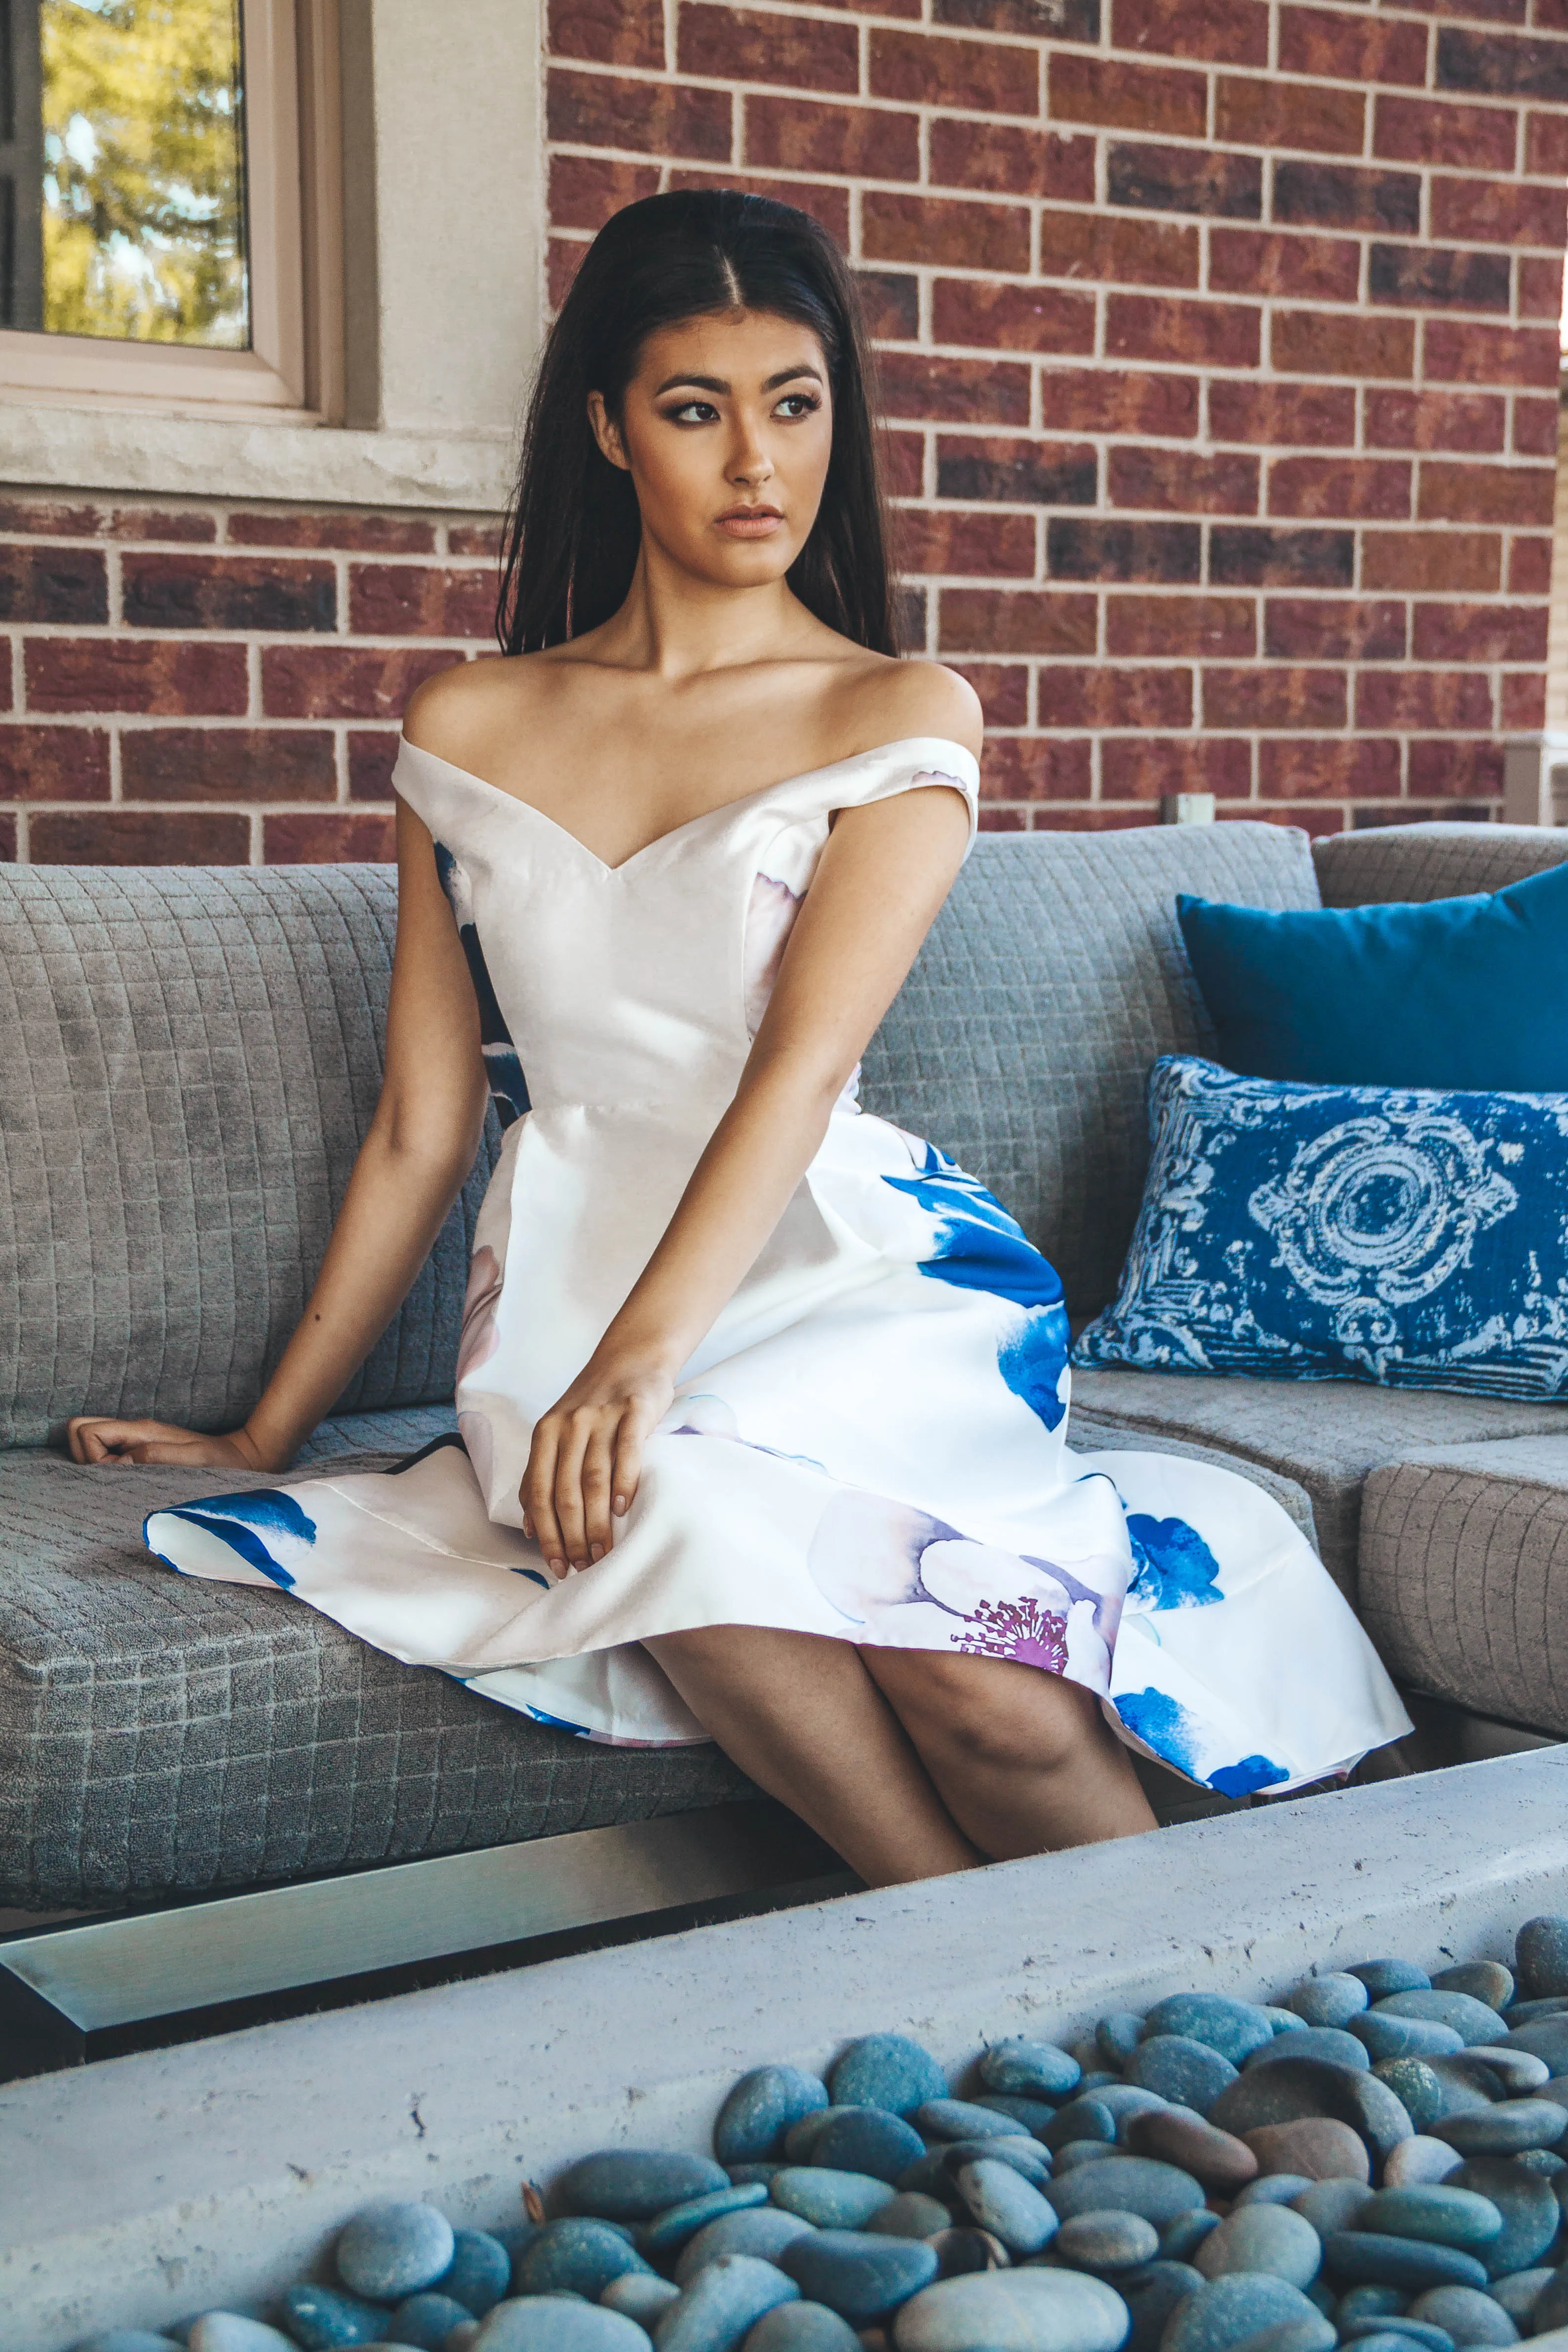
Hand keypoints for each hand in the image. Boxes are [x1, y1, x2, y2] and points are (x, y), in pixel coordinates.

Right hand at [66, 1417, 273, 1471]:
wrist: (243, 1459)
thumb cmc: (219, 1462)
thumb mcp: (192, 1460)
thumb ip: (154, 1457)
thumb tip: (116, 1465)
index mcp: (141, 1431)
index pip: (87, 1431)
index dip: (90, 1456)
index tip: (115, 1474)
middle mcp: (134, 1433)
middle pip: (80, 1429)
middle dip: (82, 1455)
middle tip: (111, 1476)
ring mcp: (136, 1442)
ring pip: (90, 1443)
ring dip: (94, 1463)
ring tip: (123, 1480)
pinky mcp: (141, 1453)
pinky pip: (107, 1455)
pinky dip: (106, 1468)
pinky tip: (129, 1482)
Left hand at [521, 1354, 673, 1572]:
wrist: (631, 1356)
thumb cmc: (594, 1405)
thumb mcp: (559, 1433)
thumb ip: (542, 1474)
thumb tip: (529, 1526)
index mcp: (545, 1434)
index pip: (538, 1492)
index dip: (545, 1533)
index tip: (555, 1565)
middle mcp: (569, 1425)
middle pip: (566, 1492)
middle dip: (571, 1537)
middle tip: (583, 1567)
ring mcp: (602, 1417)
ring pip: (593, 1479)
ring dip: (597, 1522)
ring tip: (602, 1553)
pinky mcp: (634, 1410)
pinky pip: (627, 1450)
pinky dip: (625, 1481)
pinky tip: (625, 1509)